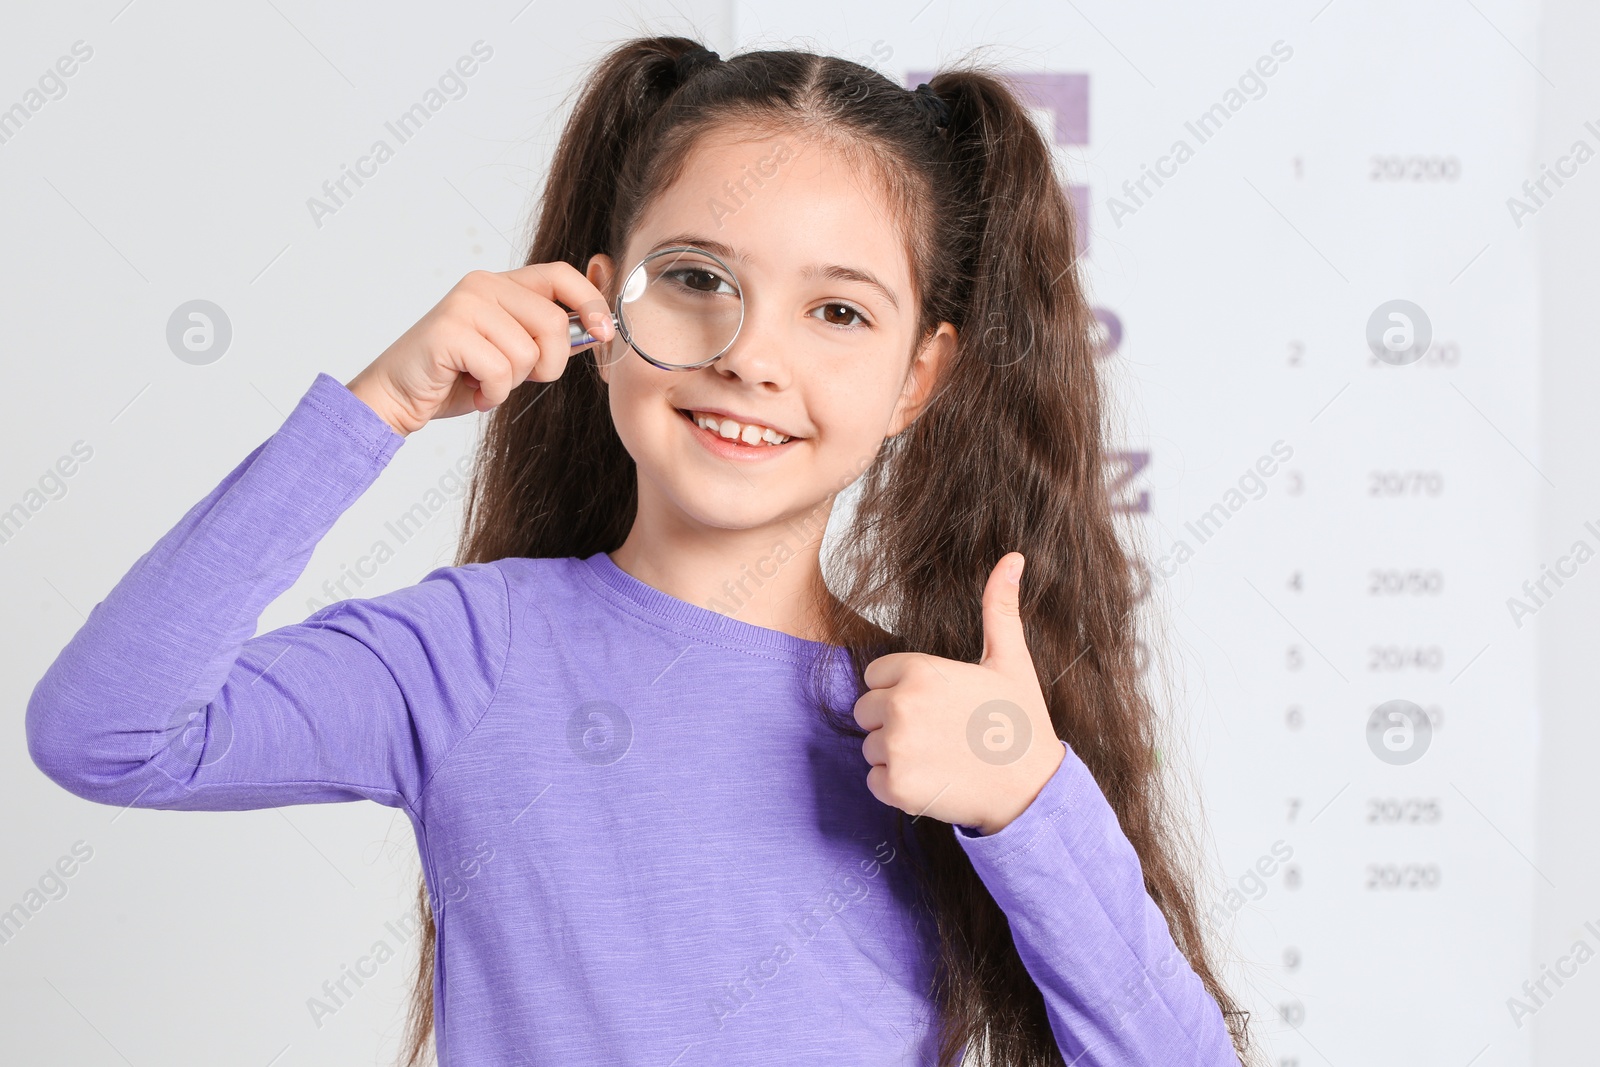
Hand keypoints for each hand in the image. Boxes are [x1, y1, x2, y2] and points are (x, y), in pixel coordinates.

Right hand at [346, 262, 613, 436]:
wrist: (397, 396)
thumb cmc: (456, 376)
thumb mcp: (513, 353)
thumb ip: (547, 336)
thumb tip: (596, 329)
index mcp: (501, 284)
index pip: (561, 275)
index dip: (591, 302)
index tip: (604, 333)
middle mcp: (483, 285)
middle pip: (554, 323)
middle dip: (548, 365)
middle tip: (518, 378)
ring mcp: (465, 304)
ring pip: (528, 352)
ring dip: (513, 382)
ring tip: (483, 380)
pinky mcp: (449, 330)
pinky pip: (500, 371)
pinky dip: (492, 394)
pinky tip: (472, 390)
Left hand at [853, 553, 1064, 835]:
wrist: (1033, 789)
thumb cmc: (1021, 723)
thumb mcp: (1010, 660)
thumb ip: (999, 608)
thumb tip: (1013, 558)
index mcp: (920, 671)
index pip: (876, 676)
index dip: (902, 690)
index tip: (936, 705)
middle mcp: (901, 706)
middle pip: (866, 711)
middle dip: (893, 722)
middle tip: (938, 734)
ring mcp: (896, 748)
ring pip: (870, 747)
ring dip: (896, 756)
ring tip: (939, 757)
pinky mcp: (896, 786)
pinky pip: (873, 781)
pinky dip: (897, 786)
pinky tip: (933, 780)